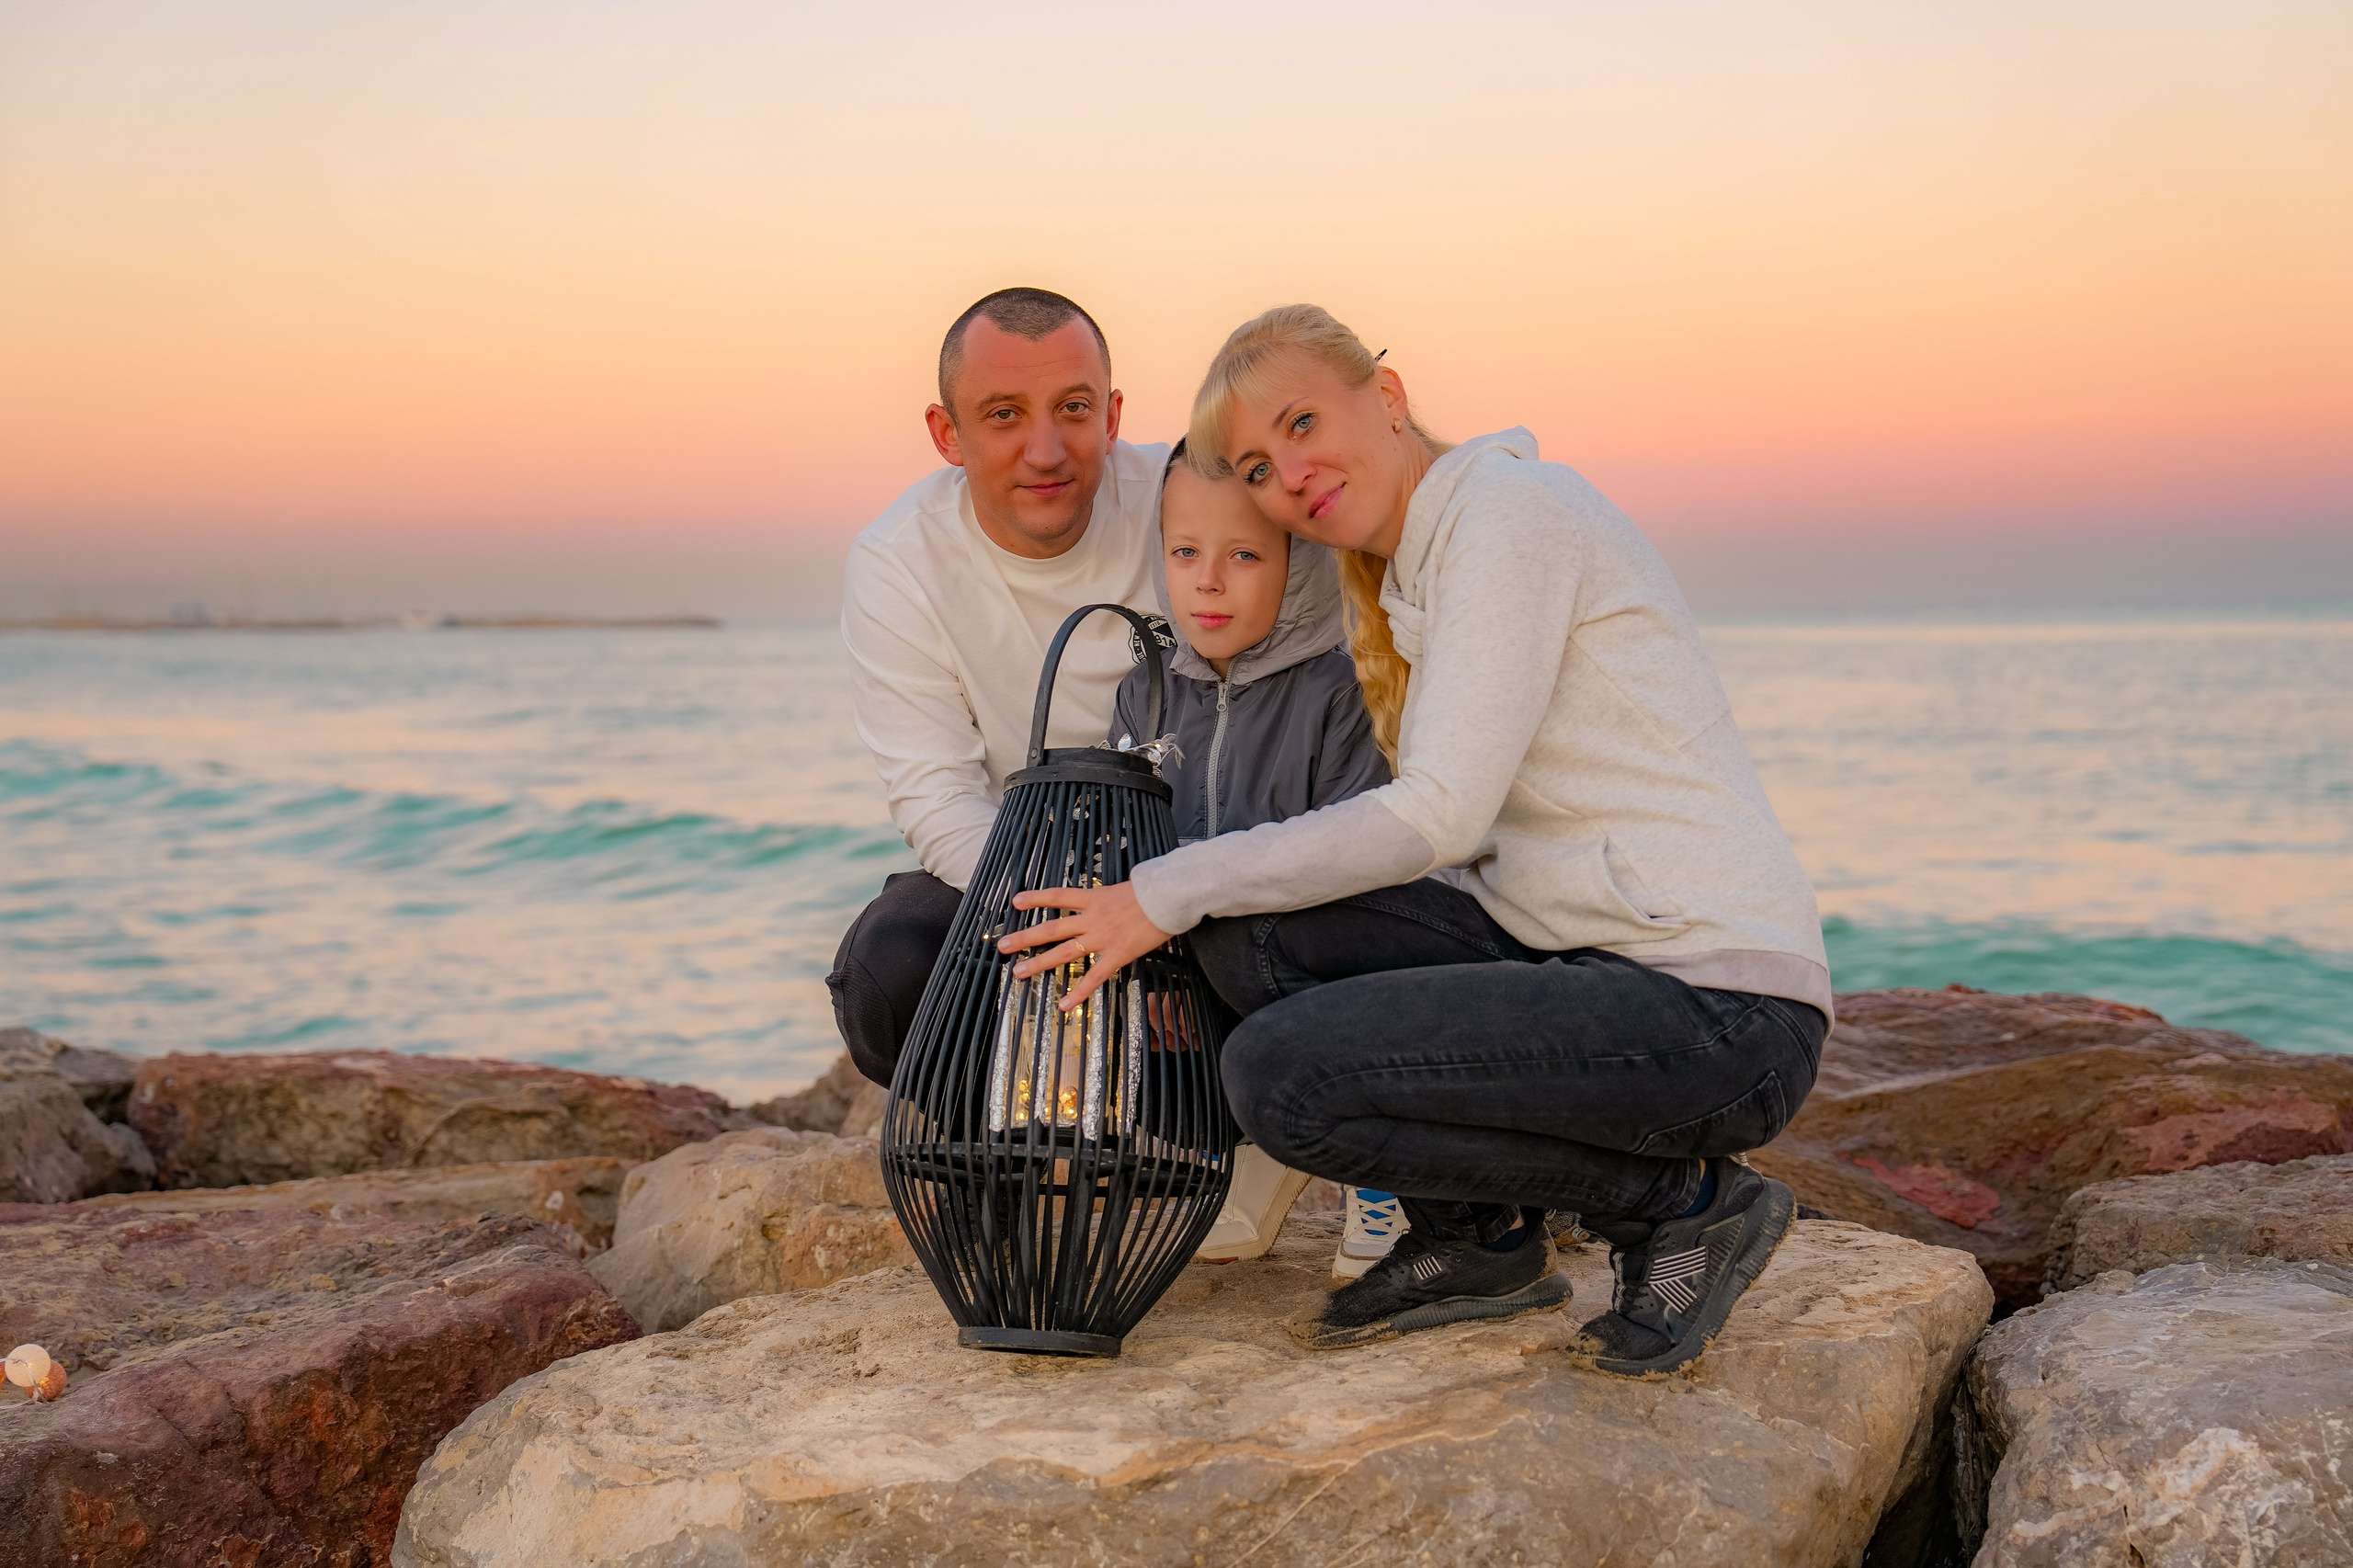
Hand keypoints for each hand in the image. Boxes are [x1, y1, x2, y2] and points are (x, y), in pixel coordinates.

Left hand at [997, 882, 1171, 1010]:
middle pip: (1051, 928)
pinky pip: (1093, 976)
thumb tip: (1107, 900)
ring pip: (1063, 952)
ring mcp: (1101, 937)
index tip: (1016, 902)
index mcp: (1093, 897)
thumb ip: (1110, 896)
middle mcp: (1091, 918)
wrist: (1169, 897)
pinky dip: (1078, 992)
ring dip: (1038, 963)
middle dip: (1025, 937)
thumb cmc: (1153, 890)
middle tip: (1003, 945)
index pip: (1057, 896)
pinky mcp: (1116, 955)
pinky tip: (1063, 1004)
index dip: (1035, 898)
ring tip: (1018, 972)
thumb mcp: (1126, 886)